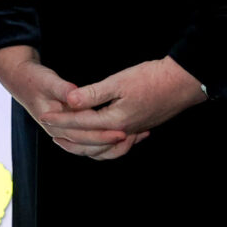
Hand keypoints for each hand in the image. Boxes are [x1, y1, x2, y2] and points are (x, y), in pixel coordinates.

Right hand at [0, 44, 146, 160]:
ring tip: (134, 137)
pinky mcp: (71, 129)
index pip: (81, 135)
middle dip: (111, 142)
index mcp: (53, 123)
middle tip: (132, 135)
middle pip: (89, 145)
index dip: (102, 134)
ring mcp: (65, 133)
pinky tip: (125, 133)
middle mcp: (59, 132)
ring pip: (91, 148)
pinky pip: (91, 141)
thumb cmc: (34, 79)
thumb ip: (62, 89)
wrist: (21, 80)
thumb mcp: (47, 80)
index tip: (121, 130)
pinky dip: (107, 140)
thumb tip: (75, 96)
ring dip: (112, 145)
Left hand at [62, 57, 206, 143]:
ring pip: (105, 147)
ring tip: (70, 139)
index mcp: (116, 120)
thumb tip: (69, 101)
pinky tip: (100, 139)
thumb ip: (93, 93)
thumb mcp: (118, 82)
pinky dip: (105, 145)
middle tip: (50, 129)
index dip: (61, 119)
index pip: (81, 122)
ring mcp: (134, 131)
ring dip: (85, 145)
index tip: (44, 116)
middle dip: (68, 135)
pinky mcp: (141, 127)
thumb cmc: (151, 78)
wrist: (183, 83)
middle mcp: (124, 131)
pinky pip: (118, 144)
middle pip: (90, 141)